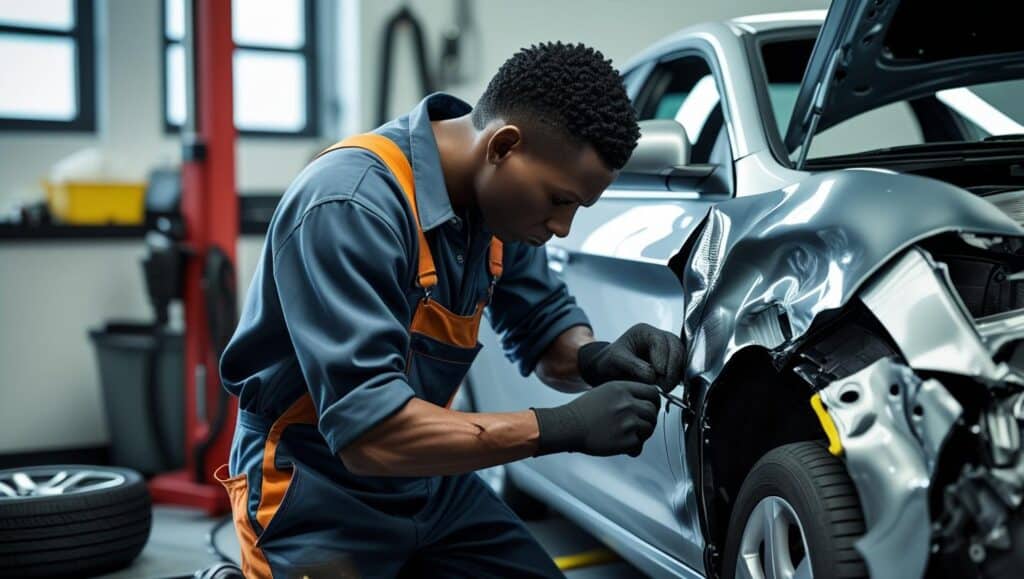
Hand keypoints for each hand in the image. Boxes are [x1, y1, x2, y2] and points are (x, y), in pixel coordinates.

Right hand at [532, 380, 660, 457]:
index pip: (652, 392)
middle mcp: (627, 404)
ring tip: (631, 435)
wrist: (569, 427)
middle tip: (640, 424)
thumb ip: (626, 394)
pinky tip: (624, 445)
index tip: (651, 406)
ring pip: (649, 428)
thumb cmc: (582, 411)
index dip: (654, 400)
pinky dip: (634, 447)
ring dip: (643, 433)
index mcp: (622, 389)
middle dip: (649, 418)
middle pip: (653, 410)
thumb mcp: (605, 391)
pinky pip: (639, 444)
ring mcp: (628, 423)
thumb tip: (643, 402)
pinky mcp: (626, 441)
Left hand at [577, 323, 683, 390]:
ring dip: (676, 374)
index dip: (662, 358)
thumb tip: (653, 375)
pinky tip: (668, 386)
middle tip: (665, 385)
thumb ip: (634, 366)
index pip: (661, 341)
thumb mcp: (616, 360)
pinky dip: (677, 377)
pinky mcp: (671, 361)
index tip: (659, 374)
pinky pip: (681, 368)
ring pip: (682, 358)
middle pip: (676, 348)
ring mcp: (667, 349)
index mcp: (644, 331)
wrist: (609, 370)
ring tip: (665, 388)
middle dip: (672, 368)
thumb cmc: (610, 361)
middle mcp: (658, 337)